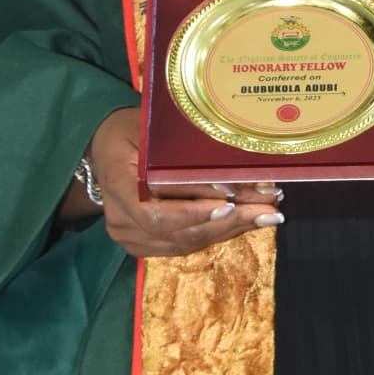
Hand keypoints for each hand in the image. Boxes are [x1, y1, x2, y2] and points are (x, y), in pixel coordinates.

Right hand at [77, 107, 283, 257]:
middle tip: (268, 211)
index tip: (228, 205)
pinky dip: (217, 232)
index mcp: (116, 184)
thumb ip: (180, 158)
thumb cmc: (131, 131)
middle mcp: (119, 219)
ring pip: (186, 242)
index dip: (191, 213)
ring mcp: (130, 236)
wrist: (105, 148)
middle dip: (228, 222)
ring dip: (230, 229)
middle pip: (177, 232)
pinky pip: (185, 244)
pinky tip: (246, 221)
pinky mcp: (144, 244)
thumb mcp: (152, 131)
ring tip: (266, 215)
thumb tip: (229, 181)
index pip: (153, 213)